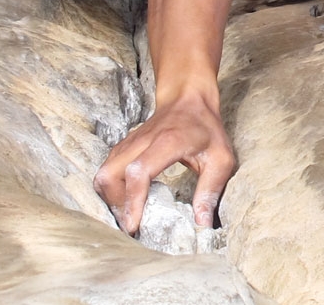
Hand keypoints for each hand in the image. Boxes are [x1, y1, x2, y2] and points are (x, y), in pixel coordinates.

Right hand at [92, 93, 235, 235]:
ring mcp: (128, 143)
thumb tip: (202, 223)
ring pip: (103, 174)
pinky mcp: (122, 148)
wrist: (187, 98)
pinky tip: (126, 203)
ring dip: (111, 199)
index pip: (139, 172)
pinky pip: (106, 171)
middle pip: (110, 175)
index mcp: (167, 142)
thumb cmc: (205, 128)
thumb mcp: (220, 158)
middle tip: (131, 226)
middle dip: (116, 205)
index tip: (133, 225)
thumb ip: (211, 190)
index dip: (133, 200)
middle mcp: (141, 142)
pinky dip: (110, 191)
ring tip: (128, 217)